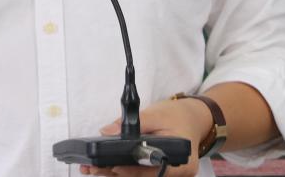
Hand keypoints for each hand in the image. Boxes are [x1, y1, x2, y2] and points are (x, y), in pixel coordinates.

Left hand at [79, 97, 209, 176]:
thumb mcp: (157, 114)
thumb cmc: (178, 116)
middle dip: (117, 174)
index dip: (130, 170)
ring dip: (116, 174)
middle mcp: (177, 174)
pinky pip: (140, 175)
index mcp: (181, 161)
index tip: (111, 165)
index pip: (152, 171)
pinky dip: (123, 171)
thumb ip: (135, 122)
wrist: (192, 119)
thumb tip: (108, 131)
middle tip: (93, 168)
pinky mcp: (159, 173)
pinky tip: (106, 167)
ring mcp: (168, 176)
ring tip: (93, 169)